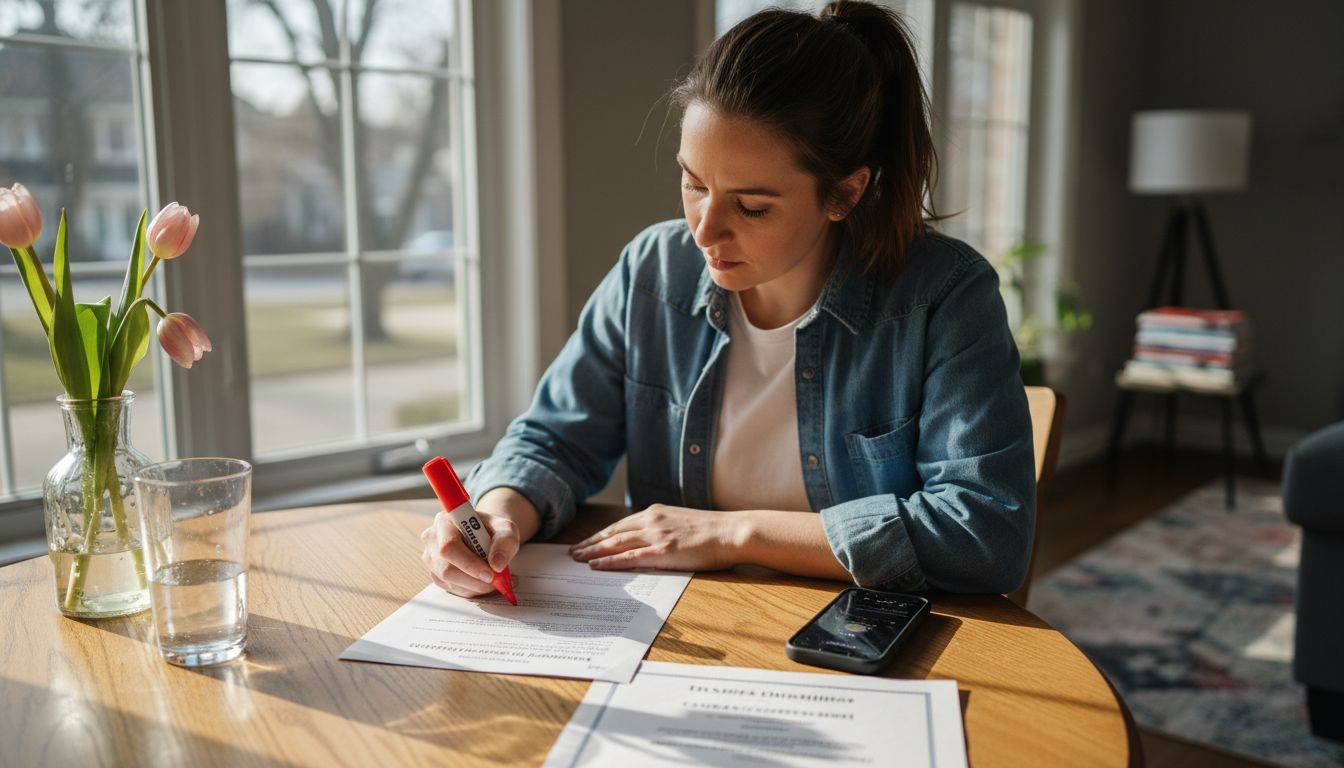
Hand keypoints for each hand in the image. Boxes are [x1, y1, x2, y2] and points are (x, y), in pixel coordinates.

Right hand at [420, 488, 537, 597]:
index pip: (449, 546)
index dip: (469, 563)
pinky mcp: (435, 574)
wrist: (484, 535)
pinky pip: (451, 589)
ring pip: (449, 582)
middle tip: (497, 582)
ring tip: (496, 581)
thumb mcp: (506, 528)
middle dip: (475, 581)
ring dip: (476, 587)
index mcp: (445, 521)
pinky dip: (472, 590)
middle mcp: (432, 539)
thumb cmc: (492, 530)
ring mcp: (431, 558)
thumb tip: (497, 565)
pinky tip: (484, 582)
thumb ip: (505, 542)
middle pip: (446, 569)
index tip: (491, 574)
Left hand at [568, 504, 744, 570]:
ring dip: (593, 552)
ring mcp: (656, 536)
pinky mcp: (663, 551)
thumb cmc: (713, 531)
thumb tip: (650, 540)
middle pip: (612, 533)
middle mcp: (652, 520)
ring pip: (616, 544)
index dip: (600, 534)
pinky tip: (596, 566)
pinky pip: (629, 557)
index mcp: (656, 513)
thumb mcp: (682, 523)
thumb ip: (664, 528)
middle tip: (572, 552)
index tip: (586, 542)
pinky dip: (610, 561)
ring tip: (577, 559)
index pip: (620, 525)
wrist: (732, 532)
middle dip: (590, 543)